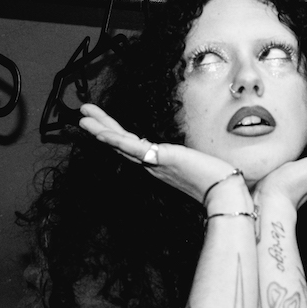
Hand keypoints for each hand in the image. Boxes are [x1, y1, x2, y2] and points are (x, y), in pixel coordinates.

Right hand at [78, 104, 241, 203]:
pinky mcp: (161, 159)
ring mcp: (154, 163)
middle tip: (82, 115)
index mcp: (157, 163)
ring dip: (101, 130)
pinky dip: (117, 140)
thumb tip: (193, 156)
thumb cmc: (215, 179)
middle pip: (120, 143)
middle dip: (101, 127)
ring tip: (84, 118)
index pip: (130, 146)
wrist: (223, 192)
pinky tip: (102, 132)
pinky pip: (134, 149)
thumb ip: (188, 160)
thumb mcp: (196, 164)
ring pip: (121, 144)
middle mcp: (151, 164)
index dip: (114, 135)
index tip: (101, 125)